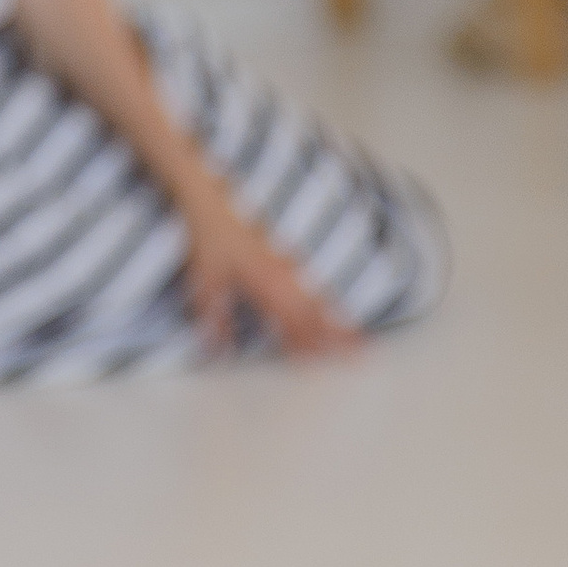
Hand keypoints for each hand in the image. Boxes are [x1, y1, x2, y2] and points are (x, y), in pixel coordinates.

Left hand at [177, 182, 357, 357]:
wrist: (213, 199)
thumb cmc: (210, 238)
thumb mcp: (206, 282)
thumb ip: (214, 320)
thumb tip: (217, 351)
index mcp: (267, 286)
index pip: (292, 325)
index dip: (306, 348)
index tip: (321, 368)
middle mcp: (284, 277)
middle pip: (316, 314)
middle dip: (339, 338)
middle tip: (361, 357)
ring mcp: (288, 266)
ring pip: (319, 300)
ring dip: (339, 321)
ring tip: (358, 338)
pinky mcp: (285, 257)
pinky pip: (313, 285)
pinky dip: (327, 301)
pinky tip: (332, 307)